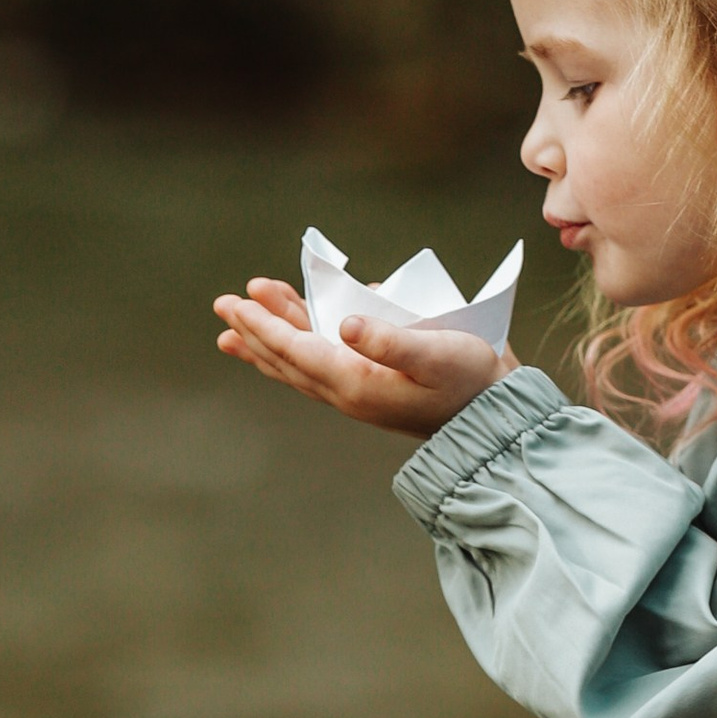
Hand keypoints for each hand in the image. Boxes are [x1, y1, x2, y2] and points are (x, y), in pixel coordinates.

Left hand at [212, 281, 508, 437]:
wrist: (492, 416)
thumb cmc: (469, 379)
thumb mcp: (435, 354)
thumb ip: (389, 339)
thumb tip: (344, 323)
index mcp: (356, 382)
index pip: (296, 348)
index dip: (264, 324)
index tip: (238, 301)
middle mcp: (347, 390)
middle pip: (288, 357)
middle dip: (255, 330)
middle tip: (224, 305)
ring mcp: (356, 391)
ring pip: (299, 364)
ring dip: (268, 341)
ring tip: (236, 327)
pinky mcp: (369, 388)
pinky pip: (318, 368)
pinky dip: (295, 351)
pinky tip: (294, 336)